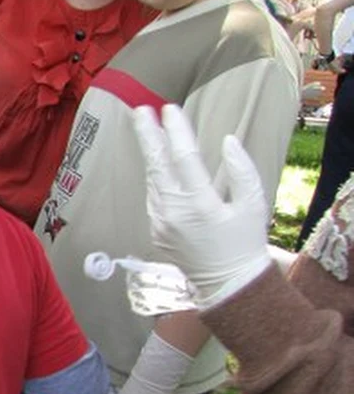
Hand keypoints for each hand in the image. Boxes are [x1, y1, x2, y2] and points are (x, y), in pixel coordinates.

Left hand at [132, 105, 271, 308]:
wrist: (229, 284)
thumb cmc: (246, 242)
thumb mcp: (254, 204)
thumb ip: (241, 170)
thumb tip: (227, 140)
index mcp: (200, 204)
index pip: (183, 158)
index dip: (176, 131)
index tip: (169, 109)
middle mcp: (174, 212)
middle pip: (156, 165)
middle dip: (148, 136)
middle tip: (140, 112)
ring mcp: (160, 223)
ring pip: (152, 181)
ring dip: (150, 155)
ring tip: (148, 131)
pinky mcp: (156, 231)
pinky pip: (153, 198)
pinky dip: (155, 178)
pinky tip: (158, 164)